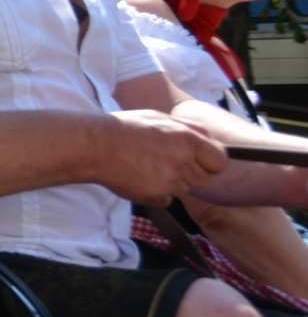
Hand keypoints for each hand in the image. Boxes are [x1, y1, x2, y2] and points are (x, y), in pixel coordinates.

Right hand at [98, 110, 227, 205]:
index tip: (200, 162)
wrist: (95, 146)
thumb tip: (208, 138)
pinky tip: (139, 178)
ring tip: (147, 167)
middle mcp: (183, 161)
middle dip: (190, 173)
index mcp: (187, 139)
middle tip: (165, 163)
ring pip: (184, 189)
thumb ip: (188, 128)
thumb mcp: (159, 118)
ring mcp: (171, 181)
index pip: (220, 161)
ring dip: (171, 182)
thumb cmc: (124, 129)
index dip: (211, 163)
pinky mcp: (157, 196)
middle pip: (204, 179)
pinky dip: (156, 192)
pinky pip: (166, 199)